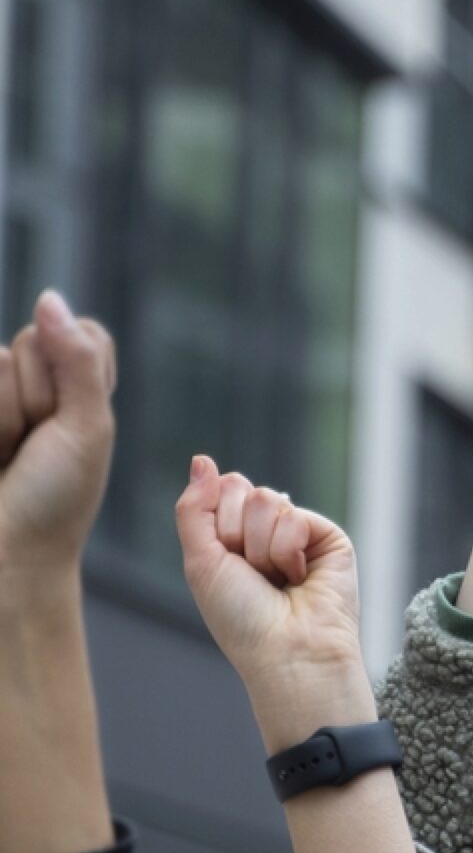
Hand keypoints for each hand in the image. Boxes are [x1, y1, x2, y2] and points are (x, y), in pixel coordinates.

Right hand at [0, 291, 116, 572]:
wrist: (7, 554)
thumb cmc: (56, 499)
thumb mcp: (85, 428)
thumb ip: (75, 361)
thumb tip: (48, 297)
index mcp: (79, 388)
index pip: (83, 333)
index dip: (76, 371)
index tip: (75, 421)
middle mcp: (33, 387)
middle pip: (31, 343)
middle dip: (35, 399)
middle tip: (35, 447)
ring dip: (5, 418)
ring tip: (7, 456)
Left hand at [175, 457, 369, 749]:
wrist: (286, 650)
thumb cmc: (242, 619)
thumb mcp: (201, 562)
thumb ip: (194, 508)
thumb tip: (201, 460)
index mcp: (235, 536)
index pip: (221, 489)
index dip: (216, 523)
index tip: (226, 562)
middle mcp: (267, 531)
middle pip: (242, 488)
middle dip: (236, 533)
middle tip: (252, 573)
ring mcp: (299, 532)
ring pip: (268, 499)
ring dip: (262, 547)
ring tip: (277, 579)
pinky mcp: (328, 537)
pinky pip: (295, 515)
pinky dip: (288, 550)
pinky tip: (299, 576)